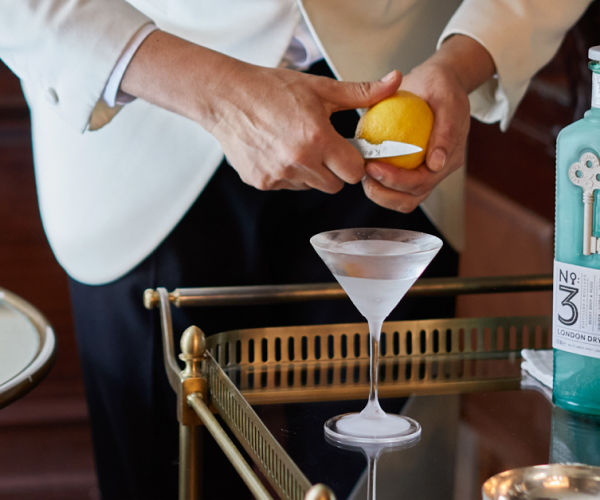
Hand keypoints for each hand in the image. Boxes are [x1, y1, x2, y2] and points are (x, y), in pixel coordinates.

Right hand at [120, 30, 401, 193]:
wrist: (226, 97)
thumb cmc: (273, 88)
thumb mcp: (320, 88)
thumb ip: (361, 93)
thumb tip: (395, 82)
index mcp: (317, 138)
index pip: (355, 172)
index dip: (354, 161)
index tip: (346, 149)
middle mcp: (298, 162)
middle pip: (335, 185)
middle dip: (334, 169)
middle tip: (321, 146)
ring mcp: (278, 175)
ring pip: (312, 186)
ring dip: (311, 172)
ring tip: (296, 145)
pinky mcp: (262, 182)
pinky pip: (288, 187)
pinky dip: (288, 174)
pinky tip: (278, 151)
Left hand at [361, 35, 494, 211]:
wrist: (434, 84)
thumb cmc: (441, 87)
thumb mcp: (447, 97)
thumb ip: (446, 128)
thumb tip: (435, 164)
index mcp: (449, 158)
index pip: (422, 181)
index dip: (397, 180)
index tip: (373, 167)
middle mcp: (437, 171)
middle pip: (409, 199)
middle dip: (384, 193)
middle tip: (363, 173)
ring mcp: (423, 173)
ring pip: (401, 199)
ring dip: (379, 193)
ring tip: (363, 175)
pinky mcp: (409, 170)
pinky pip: (392, 186)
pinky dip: (378, 183)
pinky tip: (363, 167)